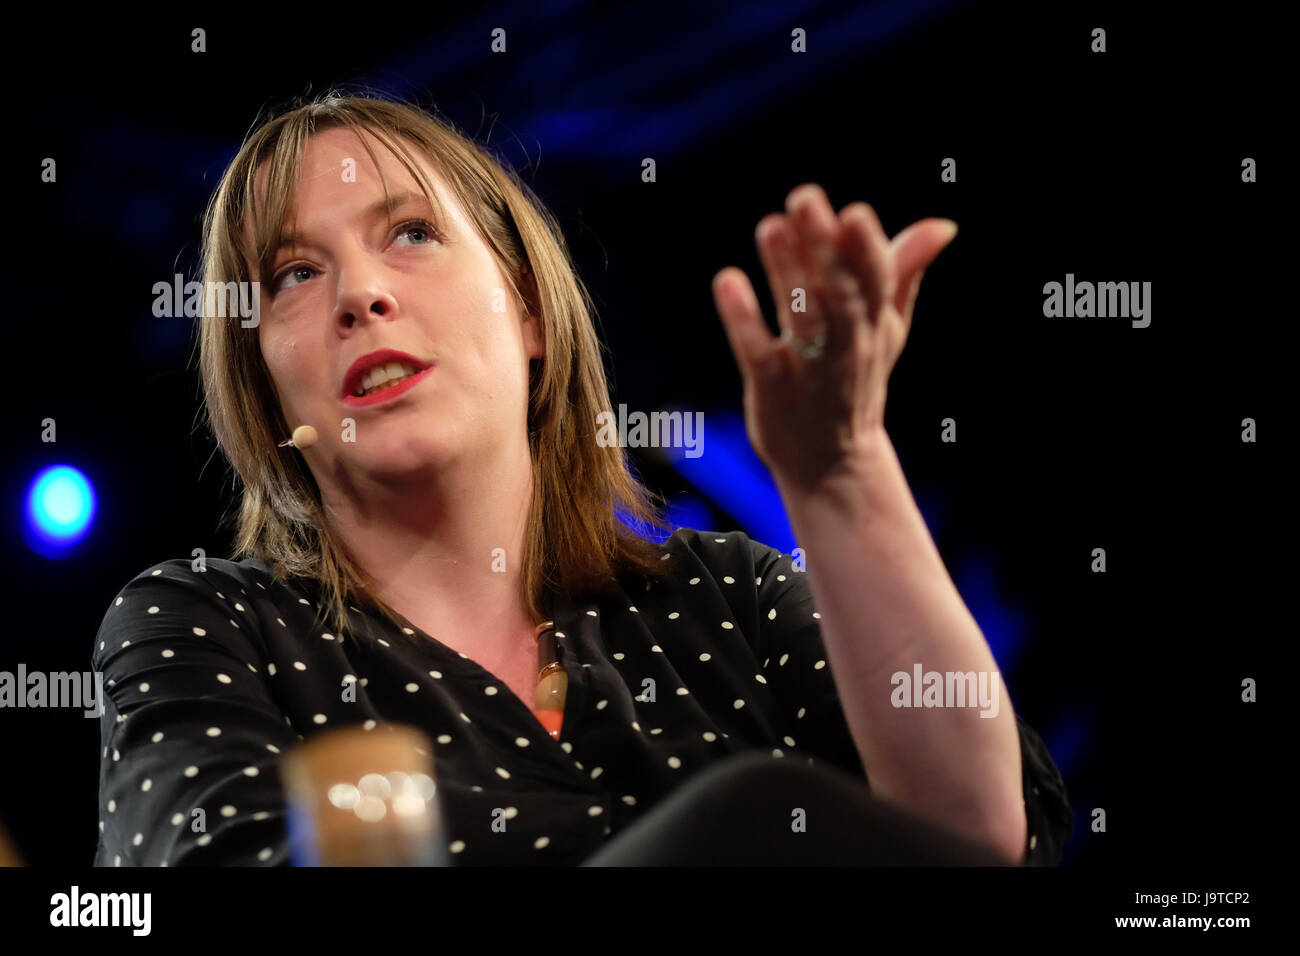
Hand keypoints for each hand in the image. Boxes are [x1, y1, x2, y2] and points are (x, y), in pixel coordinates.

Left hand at [711, 183, 957, 494]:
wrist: (834, 465)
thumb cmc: (856, 381)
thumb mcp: (886, 328)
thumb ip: (904, 272)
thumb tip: (943, 225)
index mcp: (874, 324)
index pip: (877, 282)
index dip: (868, 249)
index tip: (854, 212)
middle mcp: (847, 346)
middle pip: (840, 293)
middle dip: (824, 247)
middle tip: (804, 197)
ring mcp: (811, 370)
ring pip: (802, 318)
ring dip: (786, 272)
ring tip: (769, 226)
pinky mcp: (773, 390)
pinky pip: (761, 353)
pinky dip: (744, 319)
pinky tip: (727, 282)